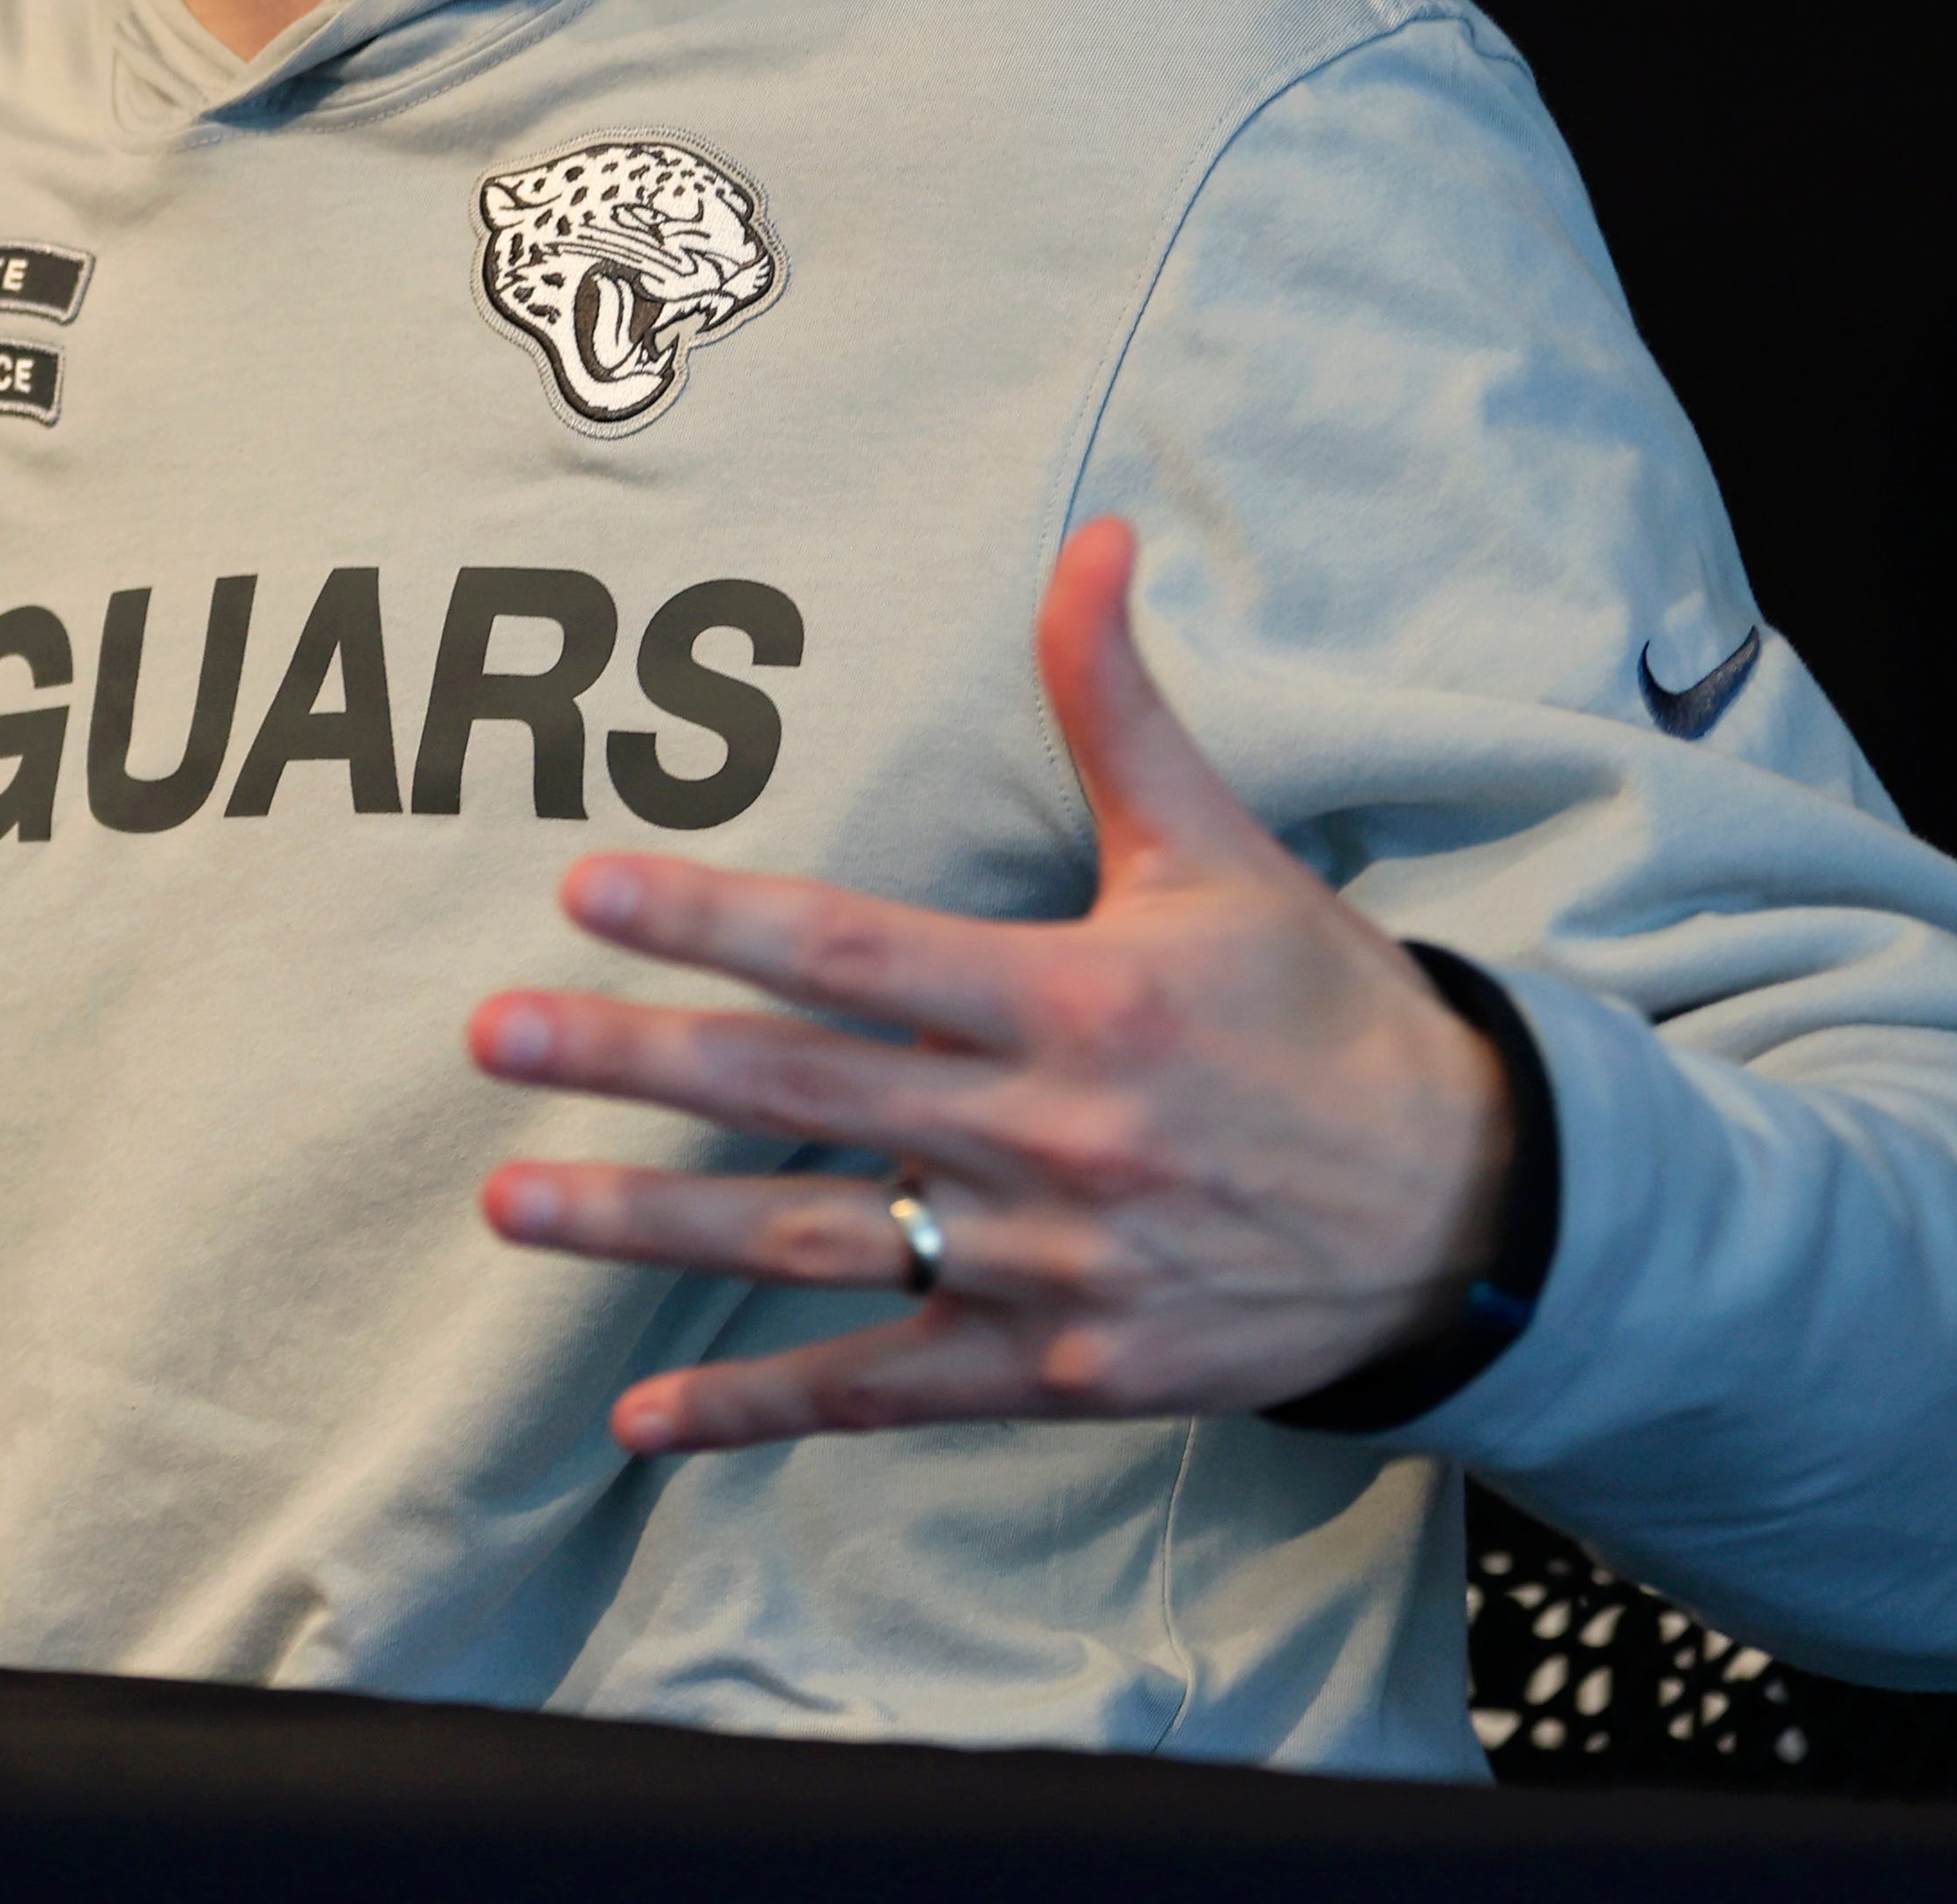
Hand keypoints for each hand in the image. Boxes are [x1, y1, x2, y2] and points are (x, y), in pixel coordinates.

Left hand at [468, 516, 1513, 1451]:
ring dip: (653, 1231)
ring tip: (513, 1202)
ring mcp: (1046, 1266)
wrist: (1464, 1216)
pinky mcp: (1058, 1369)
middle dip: (635, 1064)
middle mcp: (1048, 1138)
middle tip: (492, 1034)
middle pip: (802, 1094)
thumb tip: (1088, 539)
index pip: (856, 950)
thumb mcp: (1220, 851)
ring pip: (815, 1245)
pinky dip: (759, 1407)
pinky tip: (640, 1417)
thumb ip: (1119, 705)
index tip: (588, 889)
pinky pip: (885, 1389)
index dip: (715, 918)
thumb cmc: (1323, 1013)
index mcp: (1076, 1001)